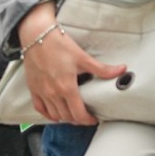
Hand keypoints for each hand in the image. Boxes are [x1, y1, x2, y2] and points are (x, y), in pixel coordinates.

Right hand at [18, 2, 124, 124]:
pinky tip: (54, 113)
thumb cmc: (58, 45)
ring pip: (54, 115)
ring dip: (65, 118)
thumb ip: (102, 69)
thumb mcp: (82, 57)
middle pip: (67, 117)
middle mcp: (53, 93)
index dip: (88, 120)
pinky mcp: (33, 88)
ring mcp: (42, 92)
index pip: (79, 114)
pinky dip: (48, 114)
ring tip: (73, 114)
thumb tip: (121, 70)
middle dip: (78, 119)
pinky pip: (40, 108)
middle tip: (86, 116)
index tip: (93, 119)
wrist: (37, 35)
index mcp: (67, 88)